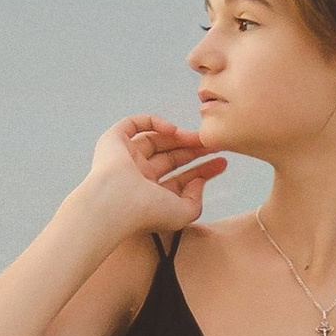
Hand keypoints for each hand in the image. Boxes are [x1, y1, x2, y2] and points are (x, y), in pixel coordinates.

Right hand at [83, 113, 229, 239]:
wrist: (117, 202)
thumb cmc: (146, 212)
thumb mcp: (182, 214)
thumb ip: (196, 200)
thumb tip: (198, 181)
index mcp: (150, 195)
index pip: (179, 179)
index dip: (201, 170)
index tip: (221, 162)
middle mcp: (137, 176)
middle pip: (170, 157)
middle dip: (193, 150)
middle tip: (213, 144)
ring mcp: (125, 157)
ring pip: (155, 140)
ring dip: (178, 137)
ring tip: (197, 138)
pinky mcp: (114, 141)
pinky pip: (134, 124)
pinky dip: (153, 122)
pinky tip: (172, 129)